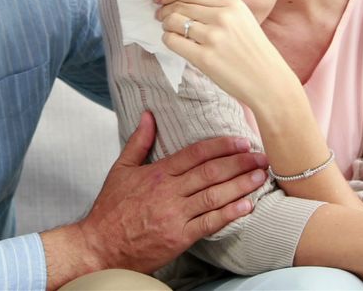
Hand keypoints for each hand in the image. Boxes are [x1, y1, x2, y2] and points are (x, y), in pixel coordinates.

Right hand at [77, 111, 268, 273]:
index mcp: (157, 173)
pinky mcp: (179, 237)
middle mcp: (168, 191)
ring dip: (241, 185)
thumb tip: (147, 115)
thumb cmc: (110, 209)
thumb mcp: (120, 170)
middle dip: (240, 163)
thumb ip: (138, 142)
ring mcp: (175, 215)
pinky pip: (210, 223)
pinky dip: (230, 213)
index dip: (222, 146)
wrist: (100, 246)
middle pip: (211, 173)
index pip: (195, 154)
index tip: (242, 141)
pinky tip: (247, 205)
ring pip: (215, 196)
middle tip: (261, 157)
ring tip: (260, 177)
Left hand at [155, 0, 300, 107]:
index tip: (164, 0)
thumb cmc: (254, 52)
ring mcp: (213, 37)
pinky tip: (175, 43)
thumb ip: (217, 8)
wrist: (269, 81)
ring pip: (172, 21)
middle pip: (178, 5)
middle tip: (161, 17)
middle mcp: (222, 17)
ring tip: (170, 31)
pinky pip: (172, 41)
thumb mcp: (243, 19)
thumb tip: (181, 2)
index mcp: (232, 3)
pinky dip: (168, 40)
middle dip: (165, 10)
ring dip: (166, 25)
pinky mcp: (204, 58)